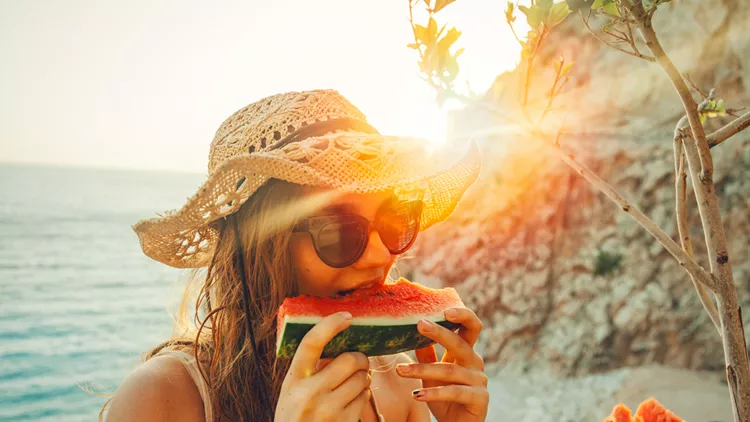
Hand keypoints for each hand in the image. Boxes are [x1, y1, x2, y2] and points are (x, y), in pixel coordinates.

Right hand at [275, 312, 371, 421]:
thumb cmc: (296, 415)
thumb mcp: (292, 390)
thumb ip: (309, 369)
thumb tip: (338, 339)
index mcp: (293, 380)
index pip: (311, 343)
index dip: (330, 325)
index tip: (346, 316)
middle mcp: (310, 393)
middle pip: (349, 360)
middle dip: (360, 357)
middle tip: (359, 360)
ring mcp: (328, 410)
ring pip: (362, 378)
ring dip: (364, 377)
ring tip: (354, 382)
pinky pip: (365, 397)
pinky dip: (363, 394)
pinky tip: (352, 399)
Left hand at [397, 307, 488, 421]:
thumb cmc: (445, 398)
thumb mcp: (432, 374)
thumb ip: (426, 354)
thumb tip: (412, 328)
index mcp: (466, 352)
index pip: (470, 327)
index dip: (462, 315)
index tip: (444, 309)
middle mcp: (475, 363)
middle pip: (461, 343)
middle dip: (440, 332)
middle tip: (420, 324)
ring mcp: (479, 381)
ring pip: (451, 370)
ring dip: (423, 370)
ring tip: (400, 371)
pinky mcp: (480, 398)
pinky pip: (455, 392)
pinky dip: (434, 393)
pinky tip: (416, 395)